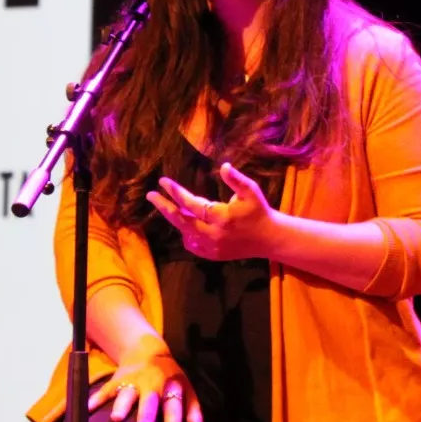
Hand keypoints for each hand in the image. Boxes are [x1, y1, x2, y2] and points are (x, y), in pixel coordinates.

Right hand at [87, 337, 204, 421]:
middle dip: (145, 416)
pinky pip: (106, 389)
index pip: (174, 408)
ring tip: (116, 419)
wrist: (147, 350)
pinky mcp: (117, 379)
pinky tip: (87, 409)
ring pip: (127, 394)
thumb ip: (192, 410)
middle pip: (149, 402)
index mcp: (171, 388)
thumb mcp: (185, 388)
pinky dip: (96, 399)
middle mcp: (152, 385)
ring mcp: (133, 381)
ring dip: (122, 406)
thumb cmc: (170, 376)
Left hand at [148, 163, 279, 262]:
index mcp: (221, 217)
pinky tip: (187, 224)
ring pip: (184, 232)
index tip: (163, 182)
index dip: (176, 192)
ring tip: (169, 207)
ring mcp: (212, 247)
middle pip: (181, 220)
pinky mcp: (213, 255)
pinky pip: (192, 245)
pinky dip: (186, 233)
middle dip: (164, 207)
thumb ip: (237, 179)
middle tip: (151, 196)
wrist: (269, 238)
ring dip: (176, 219)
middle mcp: (213, 234)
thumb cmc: (259, 211)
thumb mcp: (251, 191)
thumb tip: (224, 166)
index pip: (191, 204)